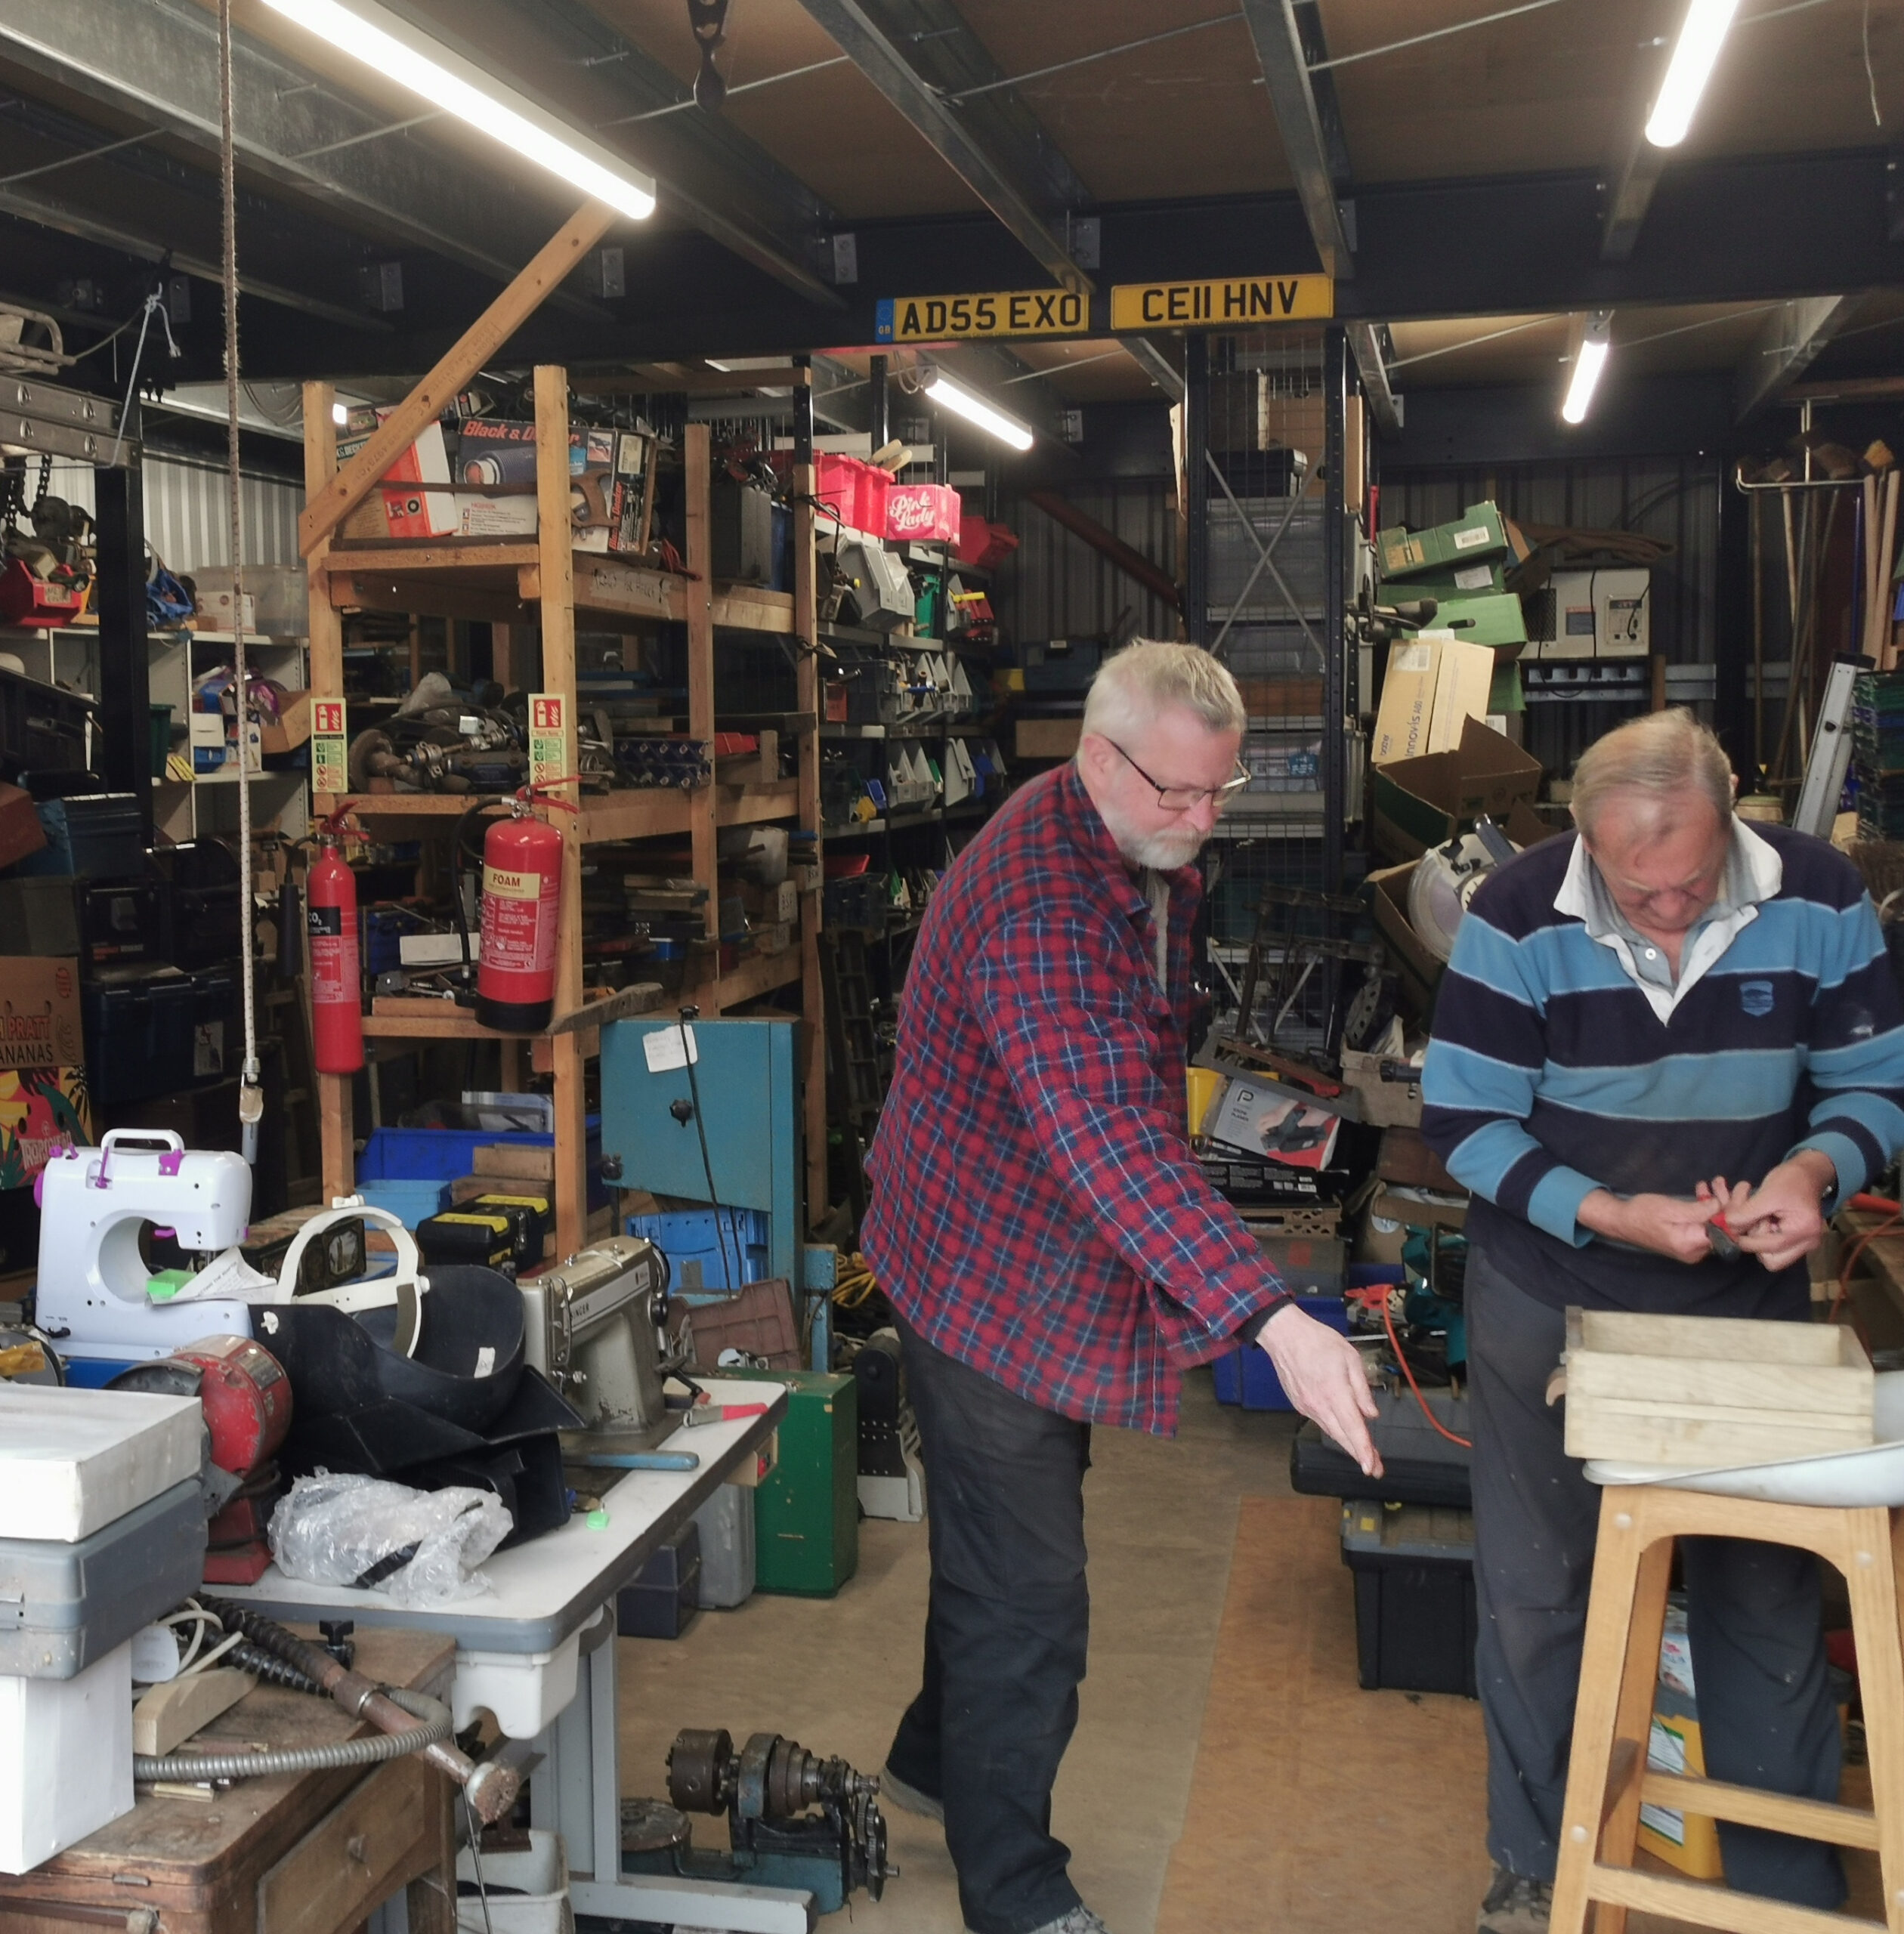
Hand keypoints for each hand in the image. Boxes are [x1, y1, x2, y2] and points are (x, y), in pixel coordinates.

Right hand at [1259, 1304, 1382, 1476]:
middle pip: (1342, 1437)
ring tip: (1364, 1454)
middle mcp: (1319, 1404)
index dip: (1363, 1449)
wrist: (1284, 1335)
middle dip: (1360, 1455)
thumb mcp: (1350, 1358)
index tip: (1371, 1466)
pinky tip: (1342, 1430)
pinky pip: (1321, 1421)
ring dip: (1347, 1444)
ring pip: (1331, 1431)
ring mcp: (1307, 1407)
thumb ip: (1362, 1389)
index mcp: (1335, 1392)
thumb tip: (1370, 1413)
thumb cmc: (1317, 1341)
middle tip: (1375, 1469)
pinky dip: (1334, 1429)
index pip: (1352, 1427)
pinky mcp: (1299, 1405)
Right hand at [1577, 1188, 1721, 1263]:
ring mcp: (1692, 1250)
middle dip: (1725, 1204)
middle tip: (1719, 1181)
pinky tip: (1703, 1194)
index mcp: (1691, 1244)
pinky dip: (1706, 1211)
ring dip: (1716, 1204)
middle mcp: (1695, 1252)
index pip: (1726, 1232)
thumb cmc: (1642, 1213)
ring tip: (1711, 1184)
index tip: (1734, 1192)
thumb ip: (1698, 1210)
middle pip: (1722, 1229)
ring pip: (1715, 1227)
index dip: (1734, 1212)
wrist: (1622, 1221)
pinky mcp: (1688, 1243)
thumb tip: (1721, 1207)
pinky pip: (1705, 1227)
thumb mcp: (1670, 1208)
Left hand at [1718, 1152, 1835, 1271]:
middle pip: (1772, 1260)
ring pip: (1772, 1256)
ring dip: (1759, 1240)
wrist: (1808, 1173)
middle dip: (1756, 1244)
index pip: (1770, 1248)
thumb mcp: (1767, 1193)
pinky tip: (1763, 1220)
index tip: (1731, 1229)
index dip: (1747, 1241)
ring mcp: (1804, 1244)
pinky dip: (1764, 1237)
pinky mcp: (1797, 1240)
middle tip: (1753, 1222)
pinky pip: (1776, 1247)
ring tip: (1759, 1219)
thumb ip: (1746, 1213)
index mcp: (1804, 1232)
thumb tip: (1727, 1226)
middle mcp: (1807, 1243)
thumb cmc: (1791, 1180)